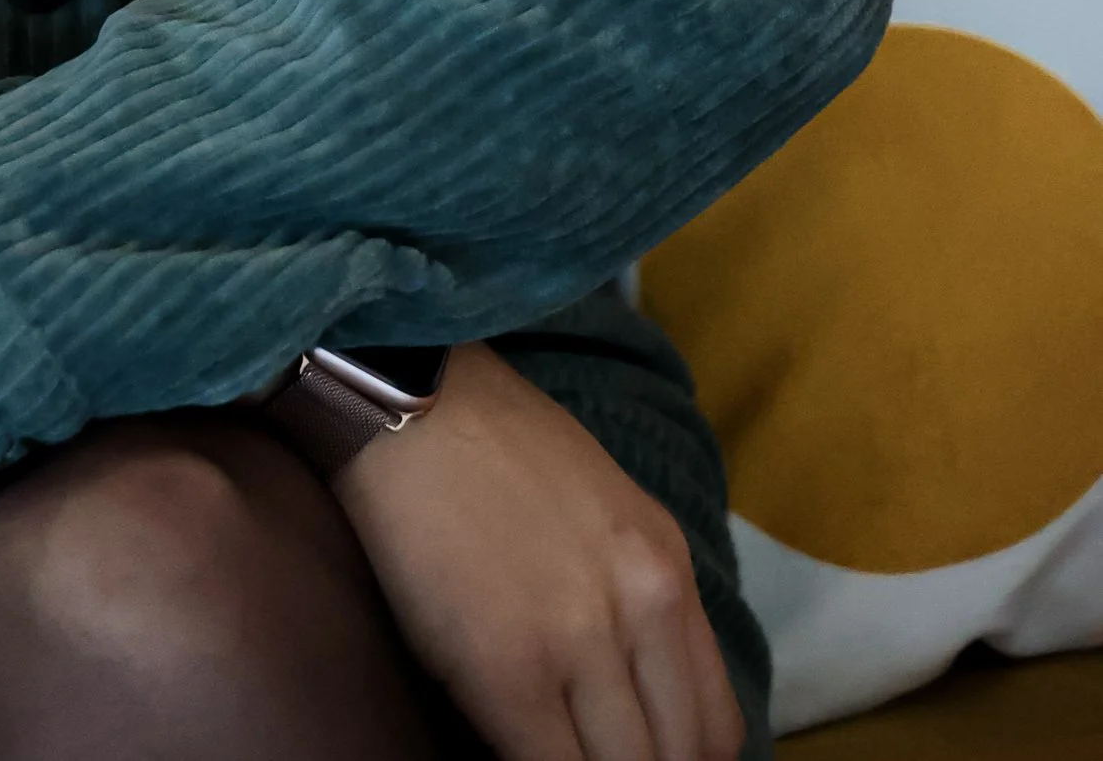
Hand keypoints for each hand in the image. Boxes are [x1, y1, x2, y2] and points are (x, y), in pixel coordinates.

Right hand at [333, 344, 743, 760]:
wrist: (406, 397)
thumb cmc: (492, 445)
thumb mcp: (604, 510)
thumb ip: (633, 598)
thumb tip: (635, 695)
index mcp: (668, 569)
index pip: (715, 724)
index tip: (649, 760)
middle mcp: (644, 608)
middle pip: (679, 757)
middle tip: (598, 755)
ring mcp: (579, 644)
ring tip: (557, 752)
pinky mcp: (510, 673)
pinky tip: (519, 751)